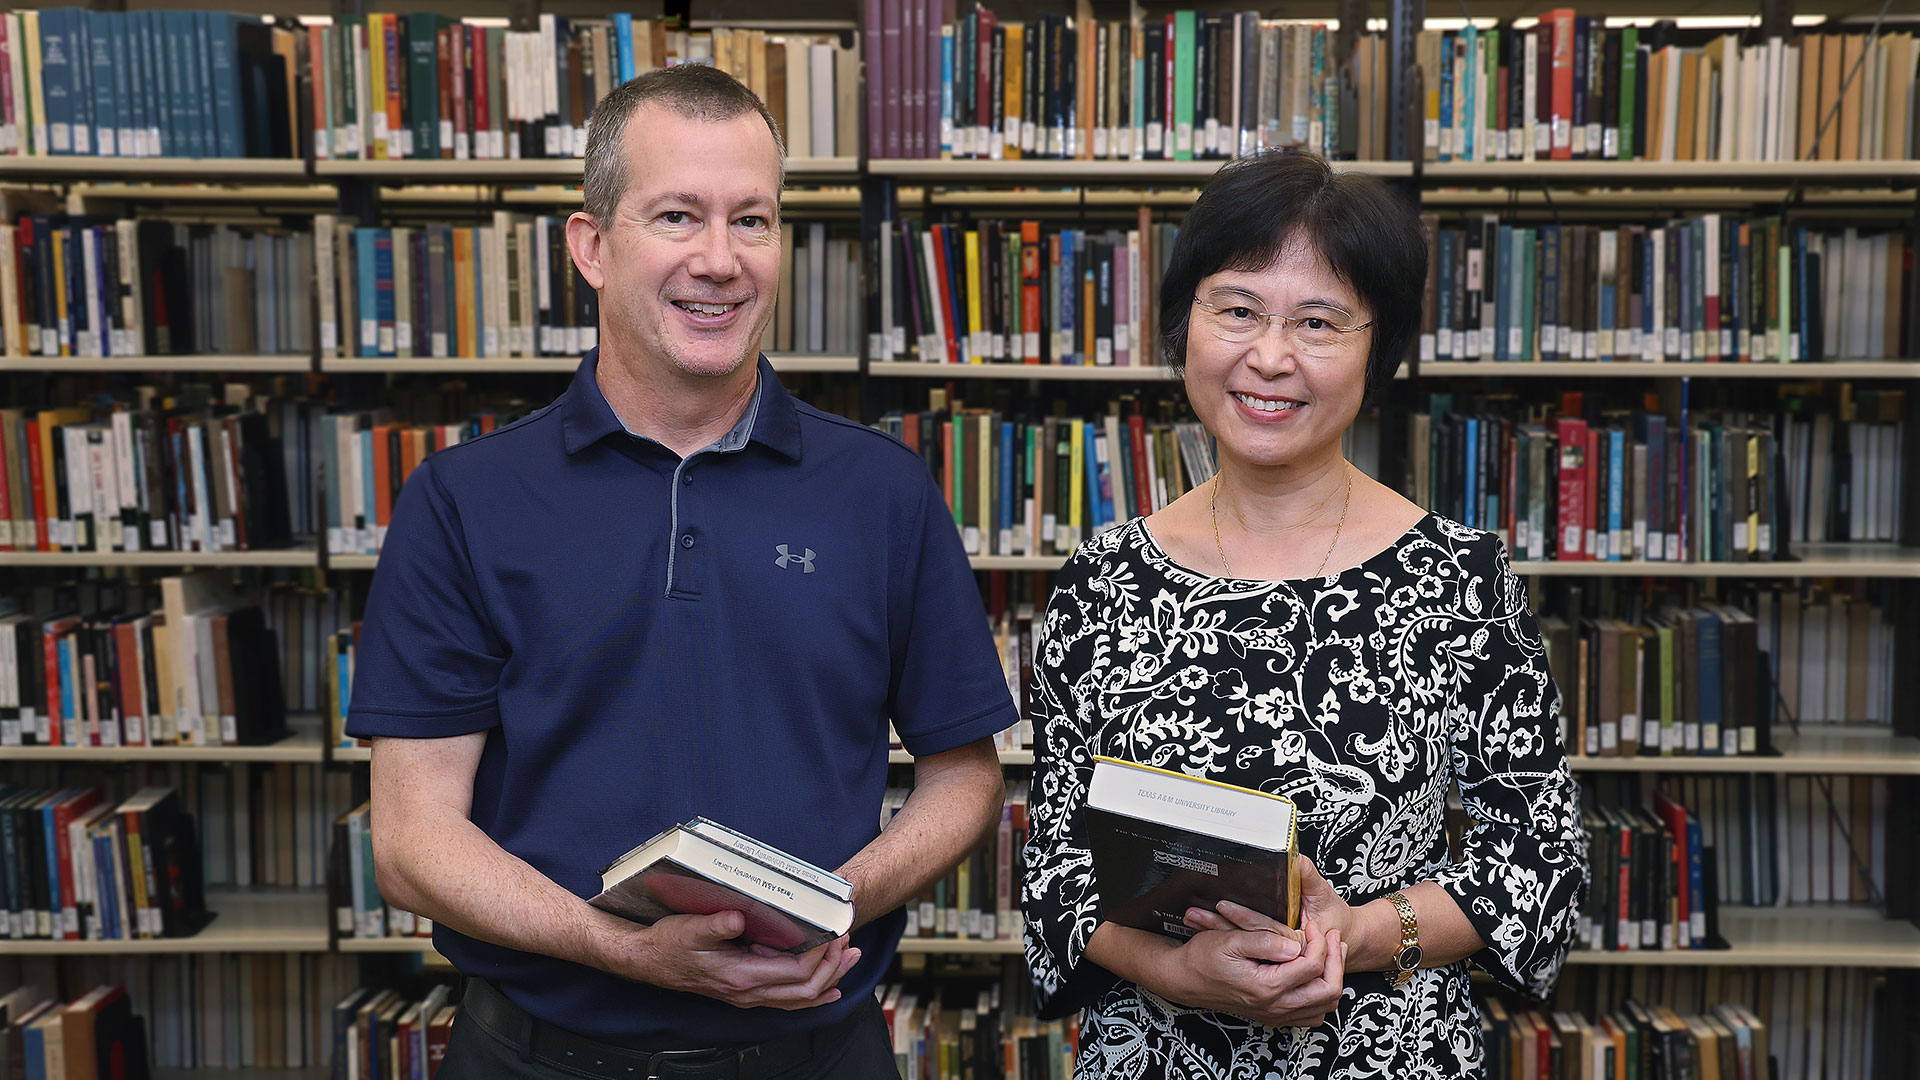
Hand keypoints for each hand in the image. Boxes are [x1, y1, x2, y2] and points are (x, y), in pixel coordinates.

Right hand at [590, 908, 860, 1009]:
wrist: (646, 961)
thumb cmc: (667, 943)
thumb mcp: (689, 928)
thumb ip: (717, 925)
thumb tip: (741, 918)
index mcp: (740, 976)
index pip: (796, 972)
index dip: (822, 955)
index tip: (835, 932)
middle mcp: (747, 992)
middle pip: (806, 990)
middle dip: (834, 967)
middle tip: (850, 942)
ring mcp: (747, 996)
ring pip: (799, 999)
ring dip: (828, 980)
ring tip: (850, 959)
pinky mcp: (744, 992)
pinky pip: (786, 1000)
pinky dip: (811, 995)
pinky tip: (826, 988)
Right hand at [1152, 918, 1346, 1028]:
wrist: (1183, 980)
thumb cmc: (1202, 958)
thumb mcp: (1230, 940)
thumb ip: (1266, 941)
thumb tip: (1296, 944)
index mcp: (1267, 986)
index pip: (1312, 965)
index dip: (1319, 941)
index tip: (1313, 925)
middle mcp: (1275, 1006)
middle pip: (1328, 990)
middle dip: (1336, 960)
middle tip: (1333, 939)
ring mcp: (1275, 1014)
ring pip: (1324, 1006)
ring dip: (1333, 979)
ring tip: (1331, 954)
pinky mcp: (1273, 1016)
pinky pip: (1311, 1016)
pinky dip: (1321, 997)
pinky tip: (1315, 977)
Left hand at [1182, 857, 1351, 942]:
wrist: (1342, 942)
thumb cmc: (1334, 917)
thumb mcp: (1325, 894)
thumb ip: (1308, 878)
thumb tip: (1296, 859)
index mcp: (1296, 941)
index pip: (1265, 930)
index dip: (1243, 917)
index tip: (1222, 905)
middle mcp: (1282, 954)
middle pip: (1246, 941)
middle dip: (1218, 927)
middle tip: (1193, 914)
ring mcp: (1275, 960)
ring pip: (1242, 946)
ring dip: (1215, 933)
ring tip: (1191, 919)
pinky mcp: (1268, 958)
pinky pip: (1245, 949)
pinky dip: (1223, 939)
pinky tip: (1203, 931)